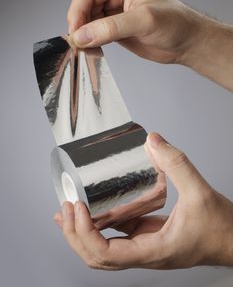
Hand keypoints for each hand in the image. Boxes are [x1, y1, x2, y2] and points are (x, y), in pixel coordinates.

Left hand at [54, 133, 232, 269]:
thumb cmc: (220, 228)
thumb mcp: (199, 192)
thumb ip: (177, 164)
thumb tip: (153, 141)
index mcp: (153, 250)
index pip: (105, 254)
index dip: (84, 234)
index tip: (77, 208)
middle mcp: (144, 253)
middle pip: (96, 256)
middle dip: (74, 234)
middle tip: (65, 208)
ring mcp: (144, 246)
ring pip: (102, 250)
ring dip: (81, 233)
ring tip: (67, 211)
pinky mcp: (147, 236)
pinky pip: (115, 236)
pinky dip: (98, 226)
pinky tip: (92, 210)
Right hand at [67, 0, 204, 63]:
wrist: (186, 42)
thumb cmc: (175, 23)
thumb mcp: (143, 21)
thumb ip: (111, 28)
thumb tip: (82, 35)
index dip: (78, 12)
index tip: (76, 33)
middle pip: (84, 6)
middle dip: (79, 25)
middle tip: (79, 44)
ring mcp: (113, 10)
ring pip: (87, 21)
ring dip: (84, 35)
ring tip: (85, 48)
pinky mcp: (114, 27)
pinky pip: (95, 33)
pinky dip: (91, 42)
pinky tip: (92, 49)